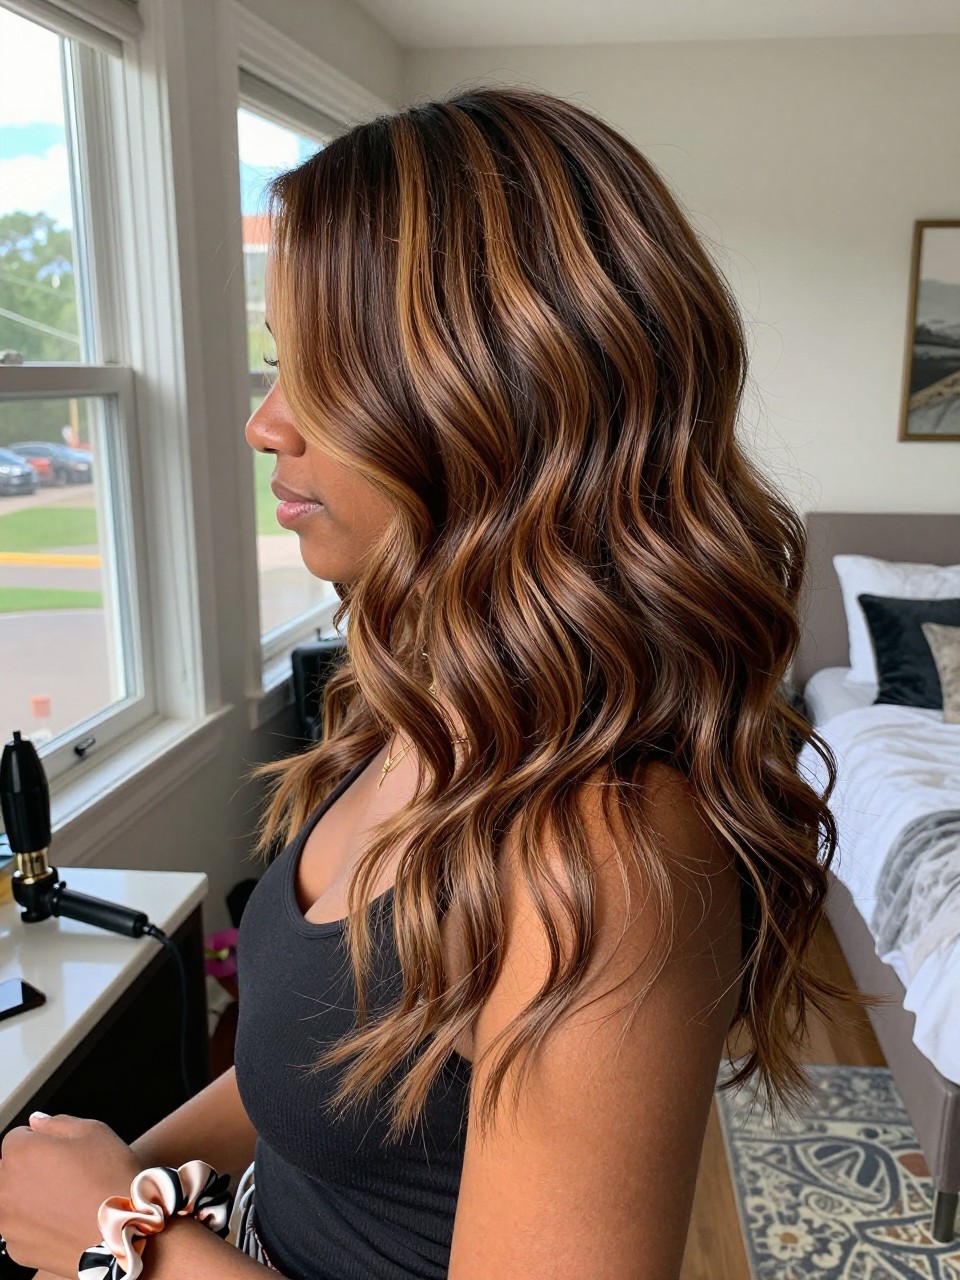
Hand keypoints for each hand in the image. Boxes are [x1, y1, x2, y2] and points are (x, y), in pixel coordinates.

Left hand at [0, 1112, 142, 1276]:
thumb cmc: (109, 1179)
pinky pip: (21, 1229)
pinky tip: (64, 1221)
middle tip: (65, 1175)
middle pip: (10, 1169)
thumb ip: (57, 1122)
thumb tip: (37, 1120)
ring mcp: (8, 1222)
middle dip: (31, 1168)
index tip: (61, 1151)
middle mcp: (5, 1187)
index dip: (43, 1140)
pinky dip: (36, 1225)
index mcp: (20, 1153)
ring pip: (12, 1200)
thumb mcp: (94, 1131)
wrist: (122, 1231)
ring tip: (66, 1200)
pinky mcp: (16, 1249)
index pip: (18, 1137)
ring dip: (30, 1197)